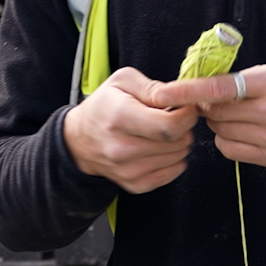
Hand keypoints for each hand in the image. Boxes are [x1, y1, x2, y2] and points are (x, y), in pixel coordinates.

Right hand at [62, 67, 199, 193]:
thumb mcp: (123, 81)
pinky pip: (172, 174)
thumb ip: (153, 88)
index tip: (184, 108)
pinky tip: (159, 148)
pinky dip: (173, 160)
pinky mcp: (134, 185)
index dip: (186, 115)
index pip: (169, 126)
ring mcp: (128, 170)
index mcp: (120, 118)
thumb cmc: (104, 105)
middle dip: (183, 127)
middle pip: (177, 142)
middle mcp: (122, 148)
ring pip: (178, 157)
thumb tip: (179, 98)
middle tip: (172, 117)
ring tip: (161, 132)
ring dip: (178, 143)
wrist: (79, 139)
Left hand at [147, 63, 265, 170]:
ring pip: (220, 133)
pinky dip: (228, 140)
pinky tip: (243, 131)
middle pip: (216, 113)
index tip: (163, 92)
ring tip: (236, 115)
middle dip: (206, 106)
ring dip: (218, 124)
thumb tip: (202, 89)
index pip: (220, 88)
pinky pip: (232, 151)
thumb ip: (244, 80)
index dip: (188, 91)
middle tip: (214, 100)